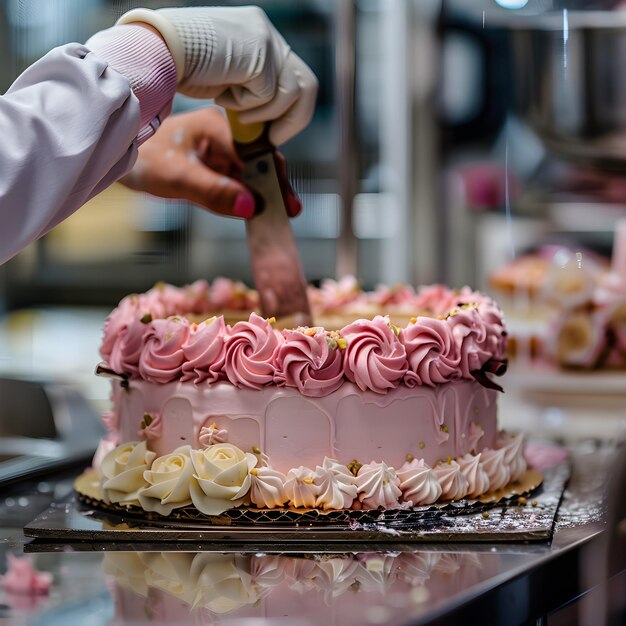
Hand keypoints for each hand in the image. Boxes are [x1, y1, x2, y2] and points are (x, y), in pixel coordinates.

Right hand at [117, 6, 317, 145]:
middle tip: (271, 138)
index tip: (275, 135)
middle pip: (308, 85)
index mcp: (259, 37)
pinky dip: (247, 105)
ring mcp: (265, 40)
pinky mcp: (259, 53)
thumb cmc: (179, 72)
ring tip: (234, 106)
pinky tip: (222, 94)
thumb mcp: (223, 86)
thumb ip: (250, 96)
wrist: (155, 52)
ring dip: (264, 112)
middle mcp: (266, 33)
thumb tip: (269, 130)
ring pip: (292, 93)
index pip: (295, 79)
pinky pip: (270, 95)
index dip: (291, 114)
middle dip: (293, 120)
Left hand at [120, 108, 301, 218]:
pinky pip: (232, 180)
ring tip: (271, 218)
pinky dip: (240, 197)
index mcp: (219, 127)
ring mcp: (217, 150)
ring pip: (246, 174)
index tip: (287, 205)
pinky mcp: (210, 163)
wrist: (114, 151)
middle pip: (257, 164)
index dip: (274, 180)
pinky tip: (247, 211)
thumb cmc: (142, 157)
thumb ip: (215, 192)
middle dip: (271, 189)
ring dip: (257, 195)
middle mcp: (223, 135)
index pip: (258, 155)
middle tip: (287, 213)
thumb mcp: (178, 177)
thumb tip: (250, 207)